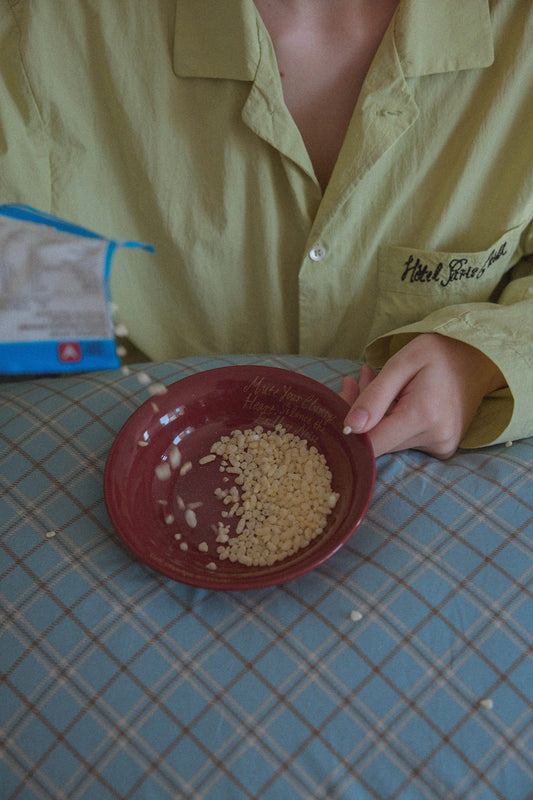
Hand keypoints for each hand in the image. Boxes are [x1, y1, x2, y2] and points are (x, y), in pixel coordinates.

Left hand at [340, 333, 504, 458]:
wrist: (478, 358)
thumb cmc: (437, 354)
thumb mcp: (402, 363)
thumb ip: (374, 396)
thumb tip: (350, 428)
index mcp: (423, 416)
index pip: (372, 443)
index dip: (349, 428)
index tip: (341, 401)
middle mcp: (435, 438)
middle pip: (379, 441)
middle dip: (359, 415)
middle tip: (353, 382)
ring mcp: (441, 446)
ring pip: (390, 440)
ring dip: (374, 416)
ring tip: (370, 381)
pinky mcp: (443, 447)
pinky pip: (405, 440)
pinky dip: (391, 421)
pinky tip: (389, 398)